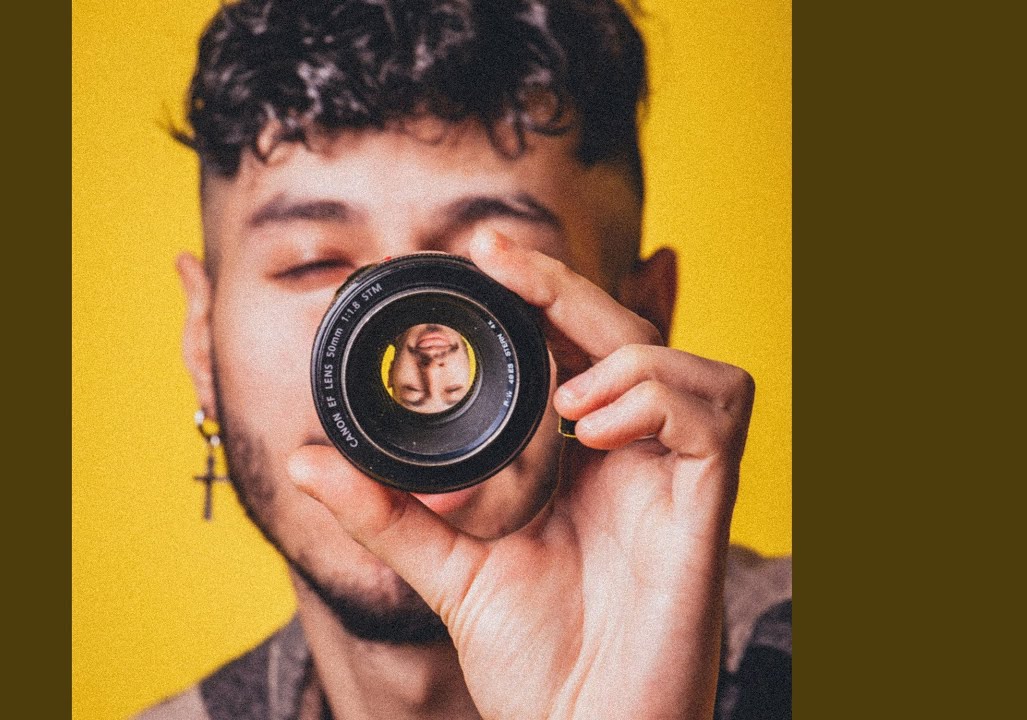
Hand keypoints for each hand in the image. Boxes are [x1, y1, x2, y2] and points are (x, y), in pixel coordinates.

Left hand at [287, 229, 754, 719]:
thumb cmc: (534, 660)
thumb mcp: (448, 571)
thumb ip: (386, 514)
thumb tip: (308, 460)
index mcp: (581, 462)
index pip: (575, 351)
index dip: (542, 295)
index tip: (482, 256)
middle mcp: (632, 458)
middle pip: (624, 336)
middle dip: (566, 287)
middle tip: (500, 256)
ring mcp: (673, 479)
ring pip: (683, 362)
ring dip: (623, 352)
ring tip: (568, 400)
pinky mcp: (707, 505)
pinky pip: (718, 411)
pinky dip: (661, 396)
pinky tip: (600, 428)